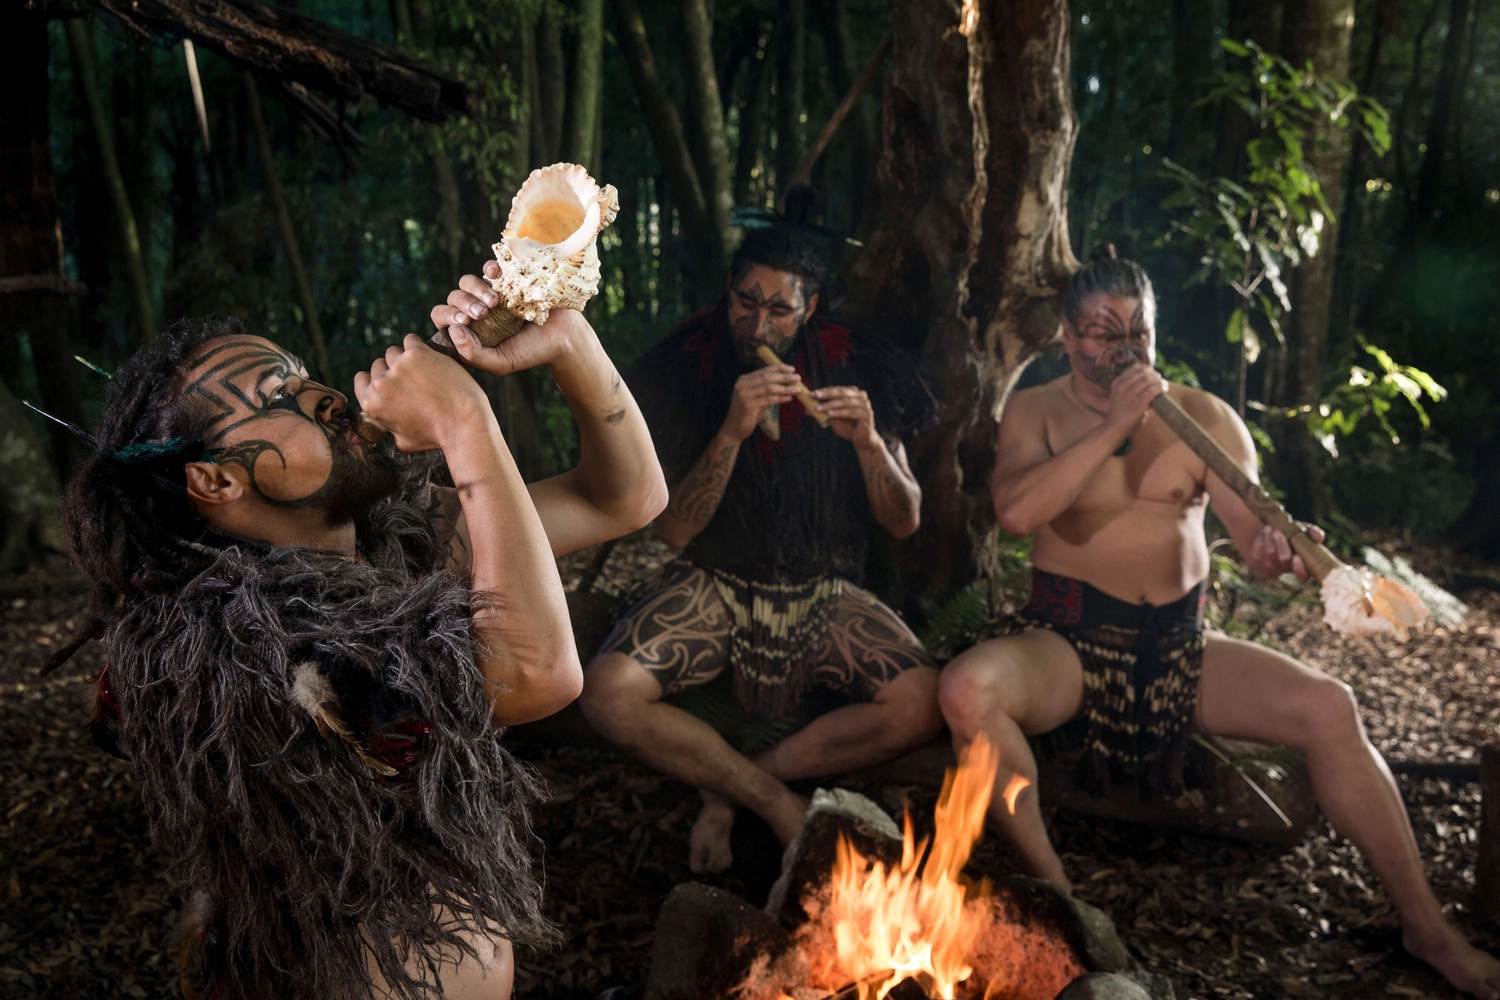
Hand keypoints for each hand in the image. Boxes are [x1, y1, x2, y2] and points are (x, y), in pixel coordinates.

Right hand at [353, 335, 487, 452]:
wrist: (463, 422)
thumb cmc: (437, 435)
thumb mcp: (403, 442)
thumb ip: (389, 428)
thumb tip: (385, 426)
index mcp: (371, 404)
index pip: (362, 380)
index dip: (377, 380)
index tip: (392, 383)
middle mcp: (380, 383)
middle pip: (379, 365)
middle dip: (394, 371)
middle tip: (415, 380)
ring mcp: (398, 366)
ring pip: (394, 352)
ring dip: (407, 358)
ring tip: (425, 370)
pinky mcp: (417, 353)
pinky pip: (410, 340)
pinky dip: (418, 346)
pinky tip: (430, 358)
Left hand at [431, 262, 586, 375]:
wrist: (564, 336)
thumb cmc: (531, 352)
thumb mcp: (500, 363)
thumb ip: (473, 355)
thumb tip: (453, 330)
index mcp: (471, 330)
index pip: (443, 318)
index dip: (448, 316)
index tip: (465, 323)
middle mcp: (477, 309)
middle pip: (454, 297)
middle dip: (463, 303)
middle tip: (482, 314)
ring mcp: (492, 291)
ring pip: (467, 282)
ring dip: (475, 288)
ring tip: (494, 301)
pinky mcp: (508, 277)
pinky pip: (489, 267)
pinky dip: (489, 268)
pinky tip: (496, 274)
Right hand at [721, 366, 801, 440]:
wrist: (734, 429)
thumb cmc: (748, 413)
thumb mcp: (757, 397)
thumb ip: (767, 389)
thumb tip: (787, 381)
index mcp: (744, 380)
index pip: (764, 370)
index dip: (779, 368)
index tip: (792, 369)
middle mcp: (742, 385)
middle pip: (767, 377)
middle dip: (784, 377)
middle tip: (798, 378)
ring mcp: (744, 395)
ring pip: (769, 388)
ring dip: (785, 388)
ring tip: (797, 389)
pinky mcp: (748, 405)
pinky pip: (768, 399)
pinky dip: (780, 398)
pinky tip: (789, 398)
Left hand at [811, 385, 879, 449]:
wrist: (861, 440)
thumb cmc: (847, 427)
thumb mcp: (833, 417)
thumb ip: (824, 411)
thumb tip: (807, 408)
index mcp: (854, 393)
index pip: (837, 389)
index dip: (824, 391)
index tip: (811, 394)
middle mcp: (861, 396)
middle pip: (841, 393)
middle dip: (826, 394)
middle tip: (813, 396)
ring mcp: (865, 404)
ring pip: (845, 402)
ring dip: (829, 404)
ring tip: (817, 408)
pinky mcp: (867, 414)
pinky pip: (850, 412)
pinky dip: (838, 413)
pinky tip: (829, 414)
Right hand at [1105, 365, 1168, 433]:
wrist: (1114, 428)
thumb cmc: (1119, 413)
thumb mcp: (1118, 395)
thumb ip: (1129, 386)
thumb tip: (1149, 379)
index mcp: (1117, 382)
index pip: (1135, 367)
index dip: (1147, 369)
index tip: (1152, 374)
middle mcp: (1122, 386)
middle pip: (1144, 372)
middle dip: (1155, 375)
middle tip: (1160, 380)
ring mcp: (1130, 395)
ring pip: (1150, 380)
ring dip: (1160, 381)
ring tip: (1164, 385)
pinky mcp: (1139, 403)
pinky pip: (1154, 390)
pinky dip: (1161, 388)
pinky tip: (1164, 390)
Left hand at [1251, 522, 1326, 581]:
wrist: (1272, 531)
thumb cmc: (1293, 533)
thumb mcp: (1303, 530)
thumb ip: (1312, 533)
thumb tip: (1319, 537)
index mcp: (1302, 565)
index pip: (1302, 576)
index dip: (1299, 569)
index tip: (1297, 556)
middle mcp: (1287, 568)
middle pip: (1284, 561)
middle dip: (1281, 546)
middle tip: (1278, 532)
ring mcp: (1272, 566)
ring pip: (1270, 557)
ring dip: (1269, 541)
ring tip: (1270, 528)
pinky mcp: (1259, 561)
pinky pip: (1258, 554)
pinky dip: (1261, 541)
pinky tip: (1265, 531)